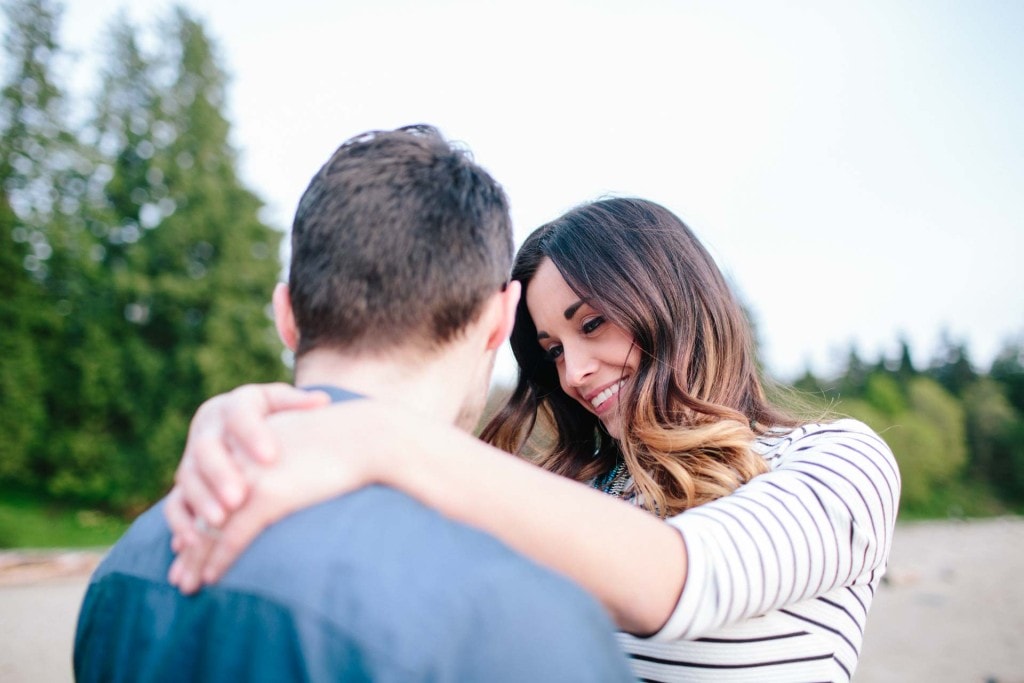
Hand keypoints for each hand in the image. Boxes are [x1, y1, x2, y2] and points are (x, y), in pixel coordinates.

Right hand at [168, 383, 329, 541]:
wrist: (244, 426)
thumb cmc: (276, 419)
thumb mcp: (285, 405)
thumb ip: (298, 405)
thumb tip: (323, 402)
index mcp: (235, 405)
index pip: (241, 415)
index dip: (253, 435)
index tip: (271, 456)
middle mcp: (208, 428)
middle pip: (207, 449)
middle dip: (221, 474)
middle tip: (239, 497)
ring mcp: (192, 457)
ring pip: (188, 478)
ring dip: (202, 501)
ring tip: (219, 521)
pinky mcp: (185, 484)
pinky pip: (174, 503)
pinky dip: (180, 523)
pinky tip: (190, 542)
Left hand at [170, 402, 384, 590]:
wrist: (364, 435)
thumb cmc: (339, 443)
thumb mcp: (294, 446)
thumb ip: (272, 463)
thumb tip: (267, 486)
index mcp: (237, 442)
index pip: (201, 487)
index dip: (191, 520)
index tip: (185, 547)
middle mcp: (235, 457)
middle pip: (198, 509)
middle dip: (188, 547)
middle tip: (178, 576)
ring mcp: (248, 477)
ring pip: (210, 527)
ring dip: (197, 560)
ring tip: (189, 585)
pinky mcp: (267, 495)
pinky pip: (233, 535)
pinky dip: (221, 560)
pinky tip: (213, 578)